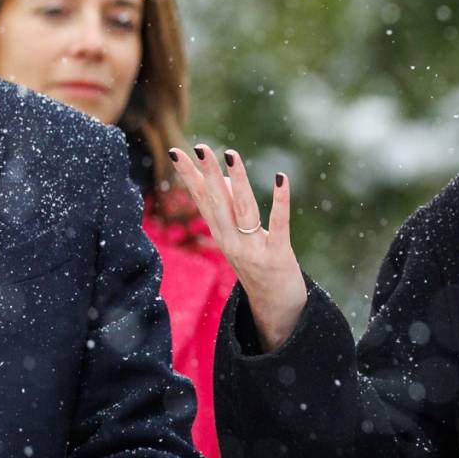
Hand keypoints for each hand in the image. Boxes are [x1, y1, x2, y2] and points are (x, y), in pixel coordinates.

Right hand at [172, 145, 307, 349]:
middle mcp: (231, 243)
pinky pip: (278, 225)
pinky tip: (281, 178)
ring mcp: (253, 250)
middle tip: (200, 148)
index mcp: (220, 236)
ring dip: (237, 181)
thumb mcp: (237, 238)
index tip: (178, 152)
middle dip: (207, 174)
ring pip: (243, 210)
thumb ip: (229, 210)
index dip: (190, 177)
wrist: (274, 309)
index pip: (202, 200)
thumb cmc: (257, 266)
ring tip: (231, 155)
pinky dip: (280, 201)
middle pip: (217, 203)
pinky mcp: (278, 256)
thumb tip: (223, 175)